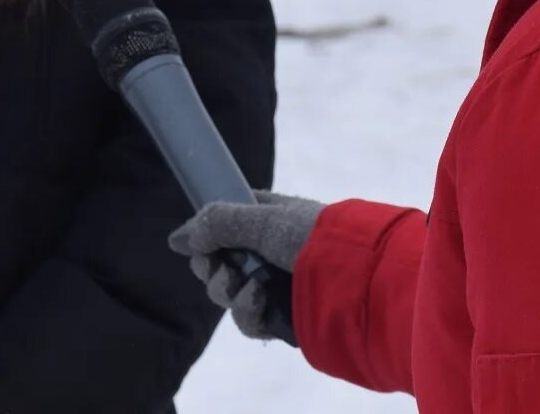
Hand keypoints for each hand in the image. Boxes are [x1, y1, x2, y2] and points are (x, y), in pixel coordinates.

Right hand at [168, 190, 325, 343]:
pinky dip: (246, 311)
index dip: (206, 234)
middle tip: (215, 266)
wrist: (359, 281)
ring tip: (246, 285)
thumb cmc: (313, 238)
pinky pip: (248, 321)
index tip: (194, 243)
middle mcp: (269, 252)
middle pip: (219, 263)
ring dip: (227, 290)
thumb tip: (179, 239)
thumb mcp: (262, 220)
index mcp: (269, 219)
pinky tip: (258, 300)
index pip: (225, 222)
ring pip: (228, 293)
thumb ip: (218, 224)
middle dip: (211, 267)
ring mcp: (275, 287)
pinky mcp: (282, 319)